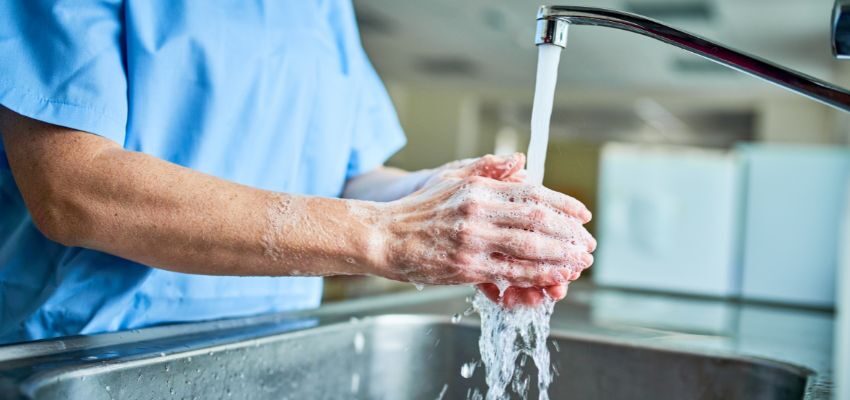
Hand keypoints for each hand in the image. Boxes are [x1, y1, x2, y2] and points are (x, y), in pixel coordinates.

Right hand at [377, 153, 595, 293]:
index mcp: (478, 188)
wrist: (384, 236)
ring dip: (561, 256)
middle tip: (588, 243)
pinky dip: (537, 275)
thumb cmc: (418, 210)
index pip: (532, 192)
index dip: (563, 204)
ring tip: (579, 262)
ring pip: (530, 247)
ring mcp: (473, 240)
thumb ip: (487, 169)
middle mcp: (478, 211)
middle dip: (569, 233)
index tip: (583, 215)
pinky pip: (511, 272)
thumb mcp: (451, 178)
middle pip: (538, 219)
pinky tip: (554, 277)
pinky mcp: (467, 267)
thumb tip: (521, 160)